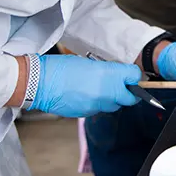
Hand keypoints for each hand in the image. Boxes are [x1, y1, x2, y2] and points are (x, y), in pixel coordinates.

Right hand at [27, 55, 141, 116]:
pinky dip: (97, 104)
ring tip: (101, 90)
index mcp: (109, 74)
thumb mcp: (88, 62)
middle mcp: (107, 91)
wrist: (40, 83)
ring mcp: (98, 105)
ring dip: (112, 99)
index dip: (134, 76)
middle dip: (129, 93)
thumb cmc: (61, 68)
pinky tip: (87, 95)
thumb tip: (114, 75)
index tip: (130, 76)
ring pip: (115, 106)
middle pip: (131, 98)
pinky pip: (99, 109)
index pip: (135, 76)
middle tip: (123, 87)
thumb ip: (106, 70)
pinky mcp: (88, 113)